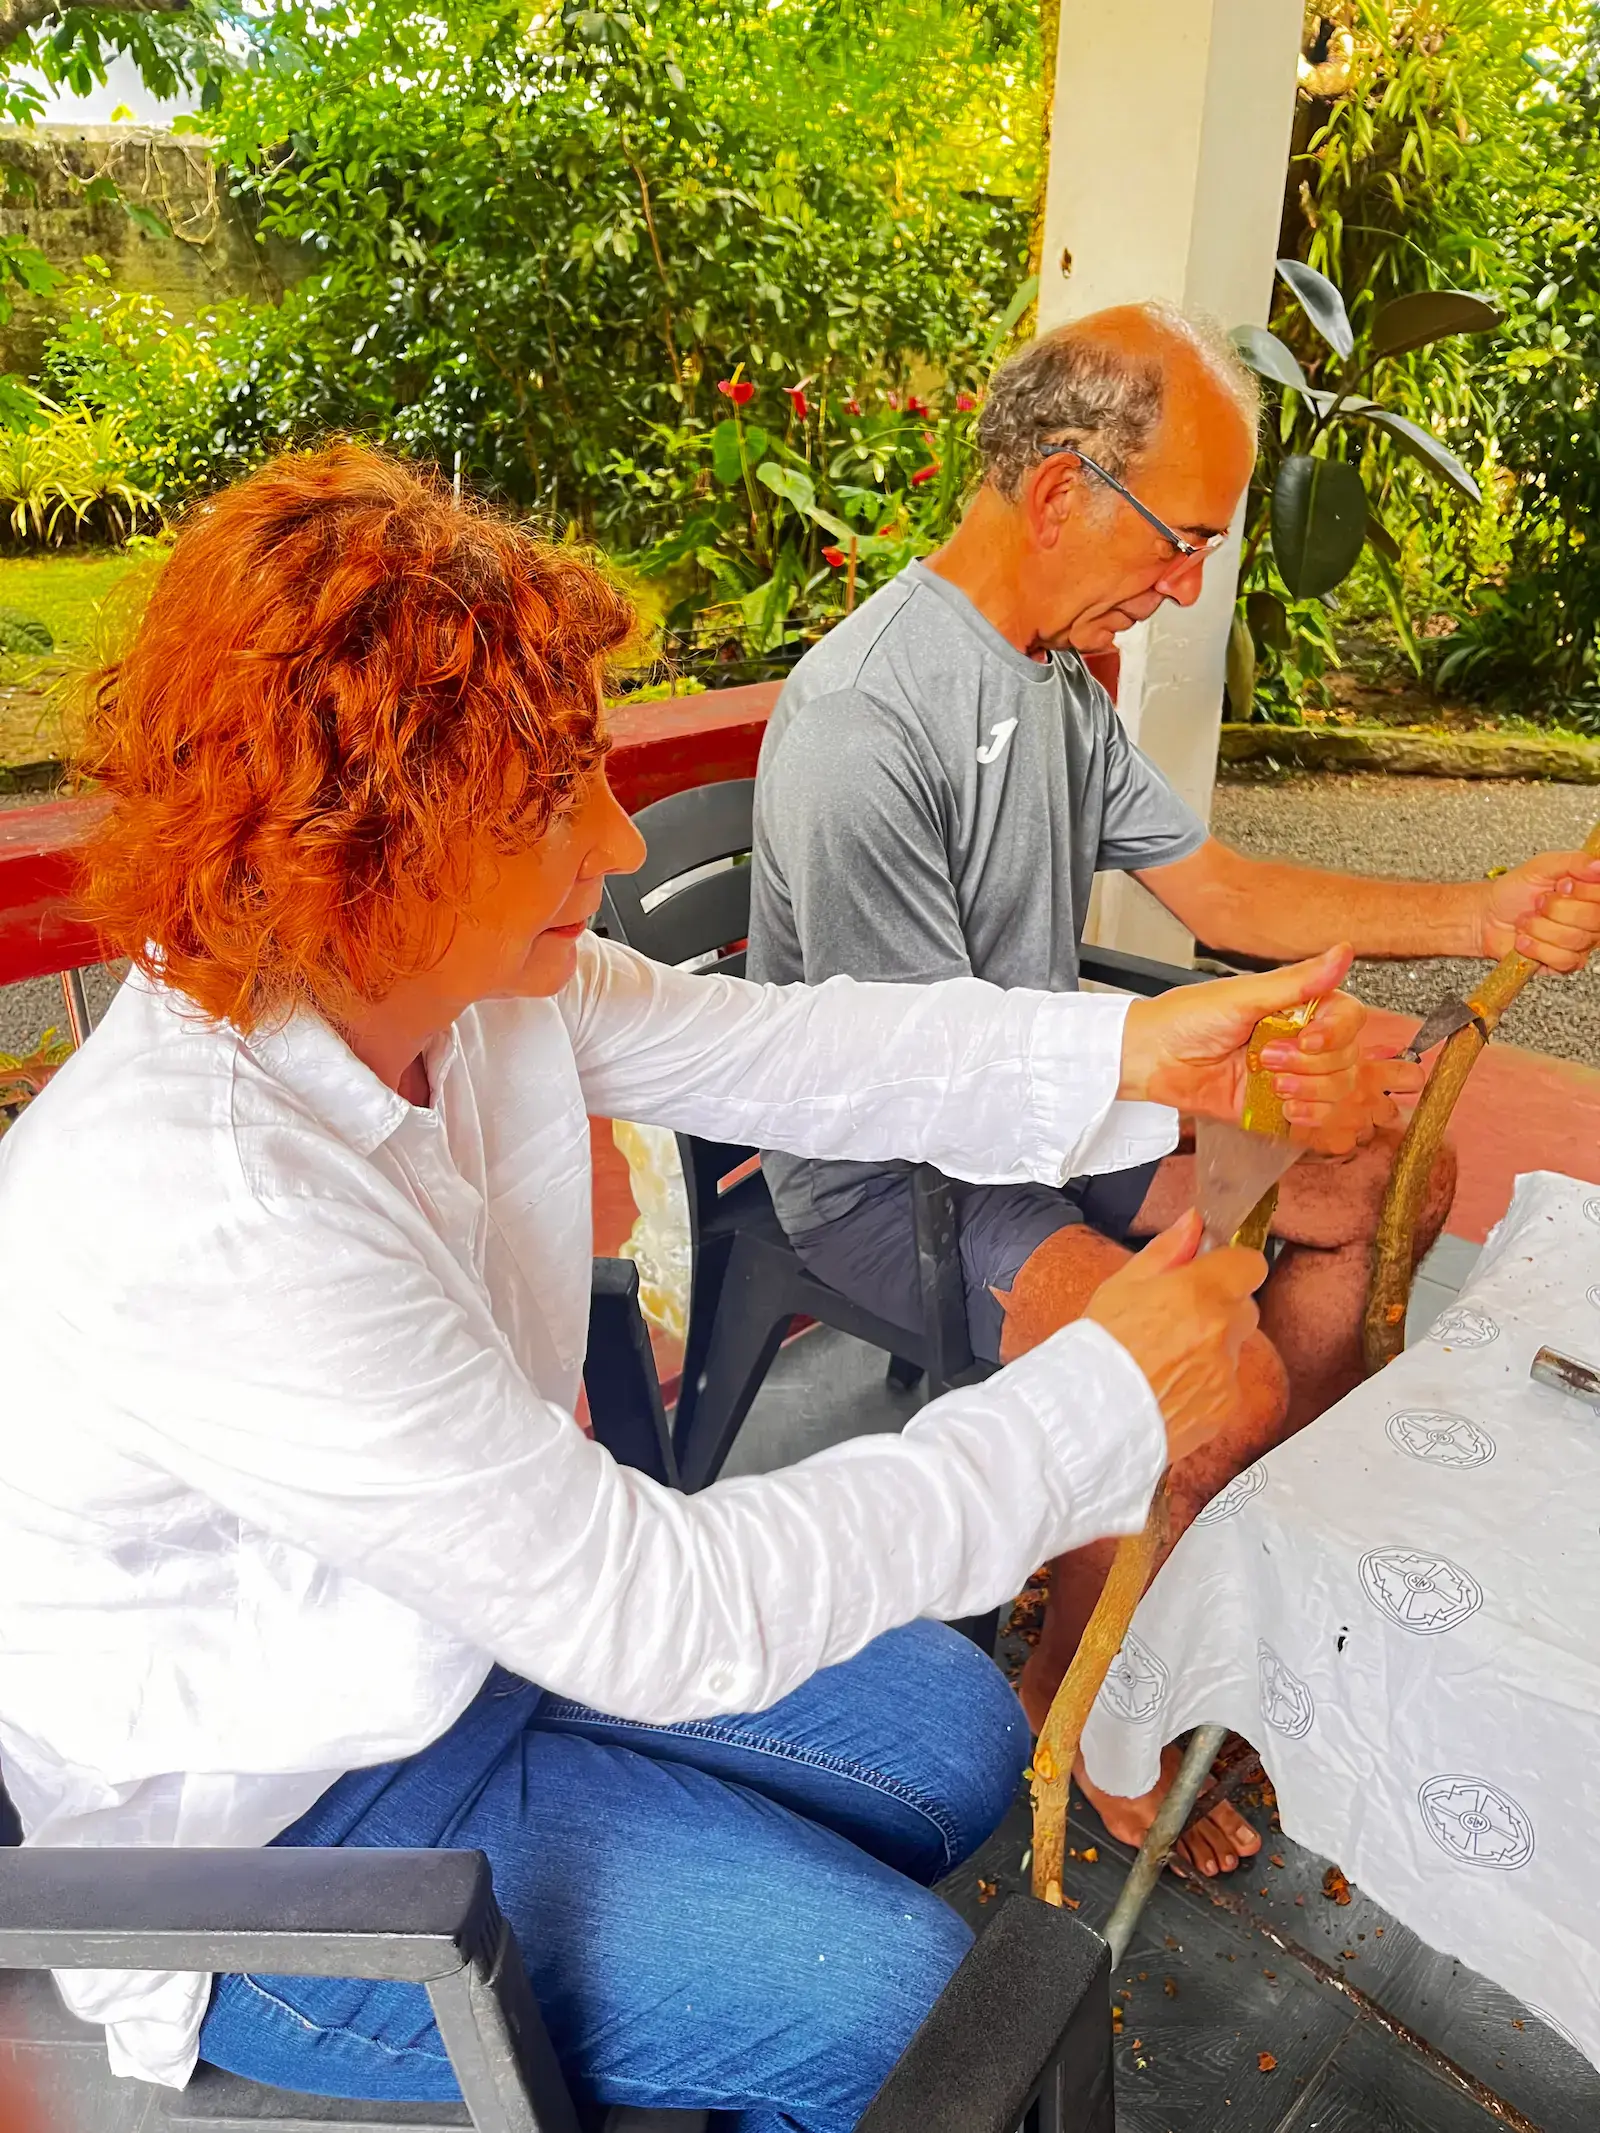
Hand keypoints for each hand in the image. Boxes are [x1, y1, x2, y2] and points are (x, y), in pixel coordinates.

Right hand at [1084, 1211, 1264, 1466]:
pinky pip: (1224, 1386)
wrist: (1089, 1418)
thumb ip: (1166, 1251)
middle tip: (1176, 1319)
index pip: (1250, 1264)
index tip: (1213, 1271)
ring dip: (1209, 1349)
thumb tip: (1192, 1223)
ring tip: (1163, 1360)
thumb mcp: (1121, 1285)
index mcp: (1199, 1293)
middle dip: (1219, 1308)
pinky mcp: (1223, 1408)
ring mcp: (1226, 1373)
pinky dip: (1203, 1385)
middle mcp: (1221, 1332)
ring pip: (1231, 1349)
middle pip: (1244, 1307)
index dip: (1232, 1265)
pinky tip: (1167, 1386)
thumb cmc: (1098, 1350)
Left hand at [1117, 945, 1425, 1153]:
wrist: (1151, 1058)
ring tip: (1272, 1084)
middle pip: (1348, 1056)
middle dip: (1313, 1064)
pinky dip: (1310, 1115)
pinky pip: (1318, 1116)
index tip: (1309, 1040)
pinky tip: (1285, 1106)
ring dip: (1311, 1089)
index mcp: (1297, 1008)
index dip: (1337, 1033)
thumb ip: (1296, 983)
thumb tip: (1344, 952)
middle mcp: (1301, 1040)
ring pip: (1338, 1088)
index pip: (1349, 1018)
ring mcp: (1292, 1075)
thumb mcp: (1242, 997)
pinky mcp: (1278, 1106)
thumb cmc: (1186, 1018)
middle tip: (1267, 1057)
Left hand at [1480, 850, 1599, 971]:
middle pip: (1593, 918)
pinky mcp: (1565, 962)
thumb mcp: (1542, 866)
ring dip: (1540, 928)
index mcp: (1590, 892)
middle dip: (1556, 909)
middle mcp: (1591, 918)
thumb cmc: (1515, 890)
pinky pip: (1563, 960)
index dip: (1581, 891)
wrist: (1488, 916)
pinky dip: (1537, 948)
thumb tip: (1599, 865)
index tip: (1560, 885)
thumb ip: (1574, 862)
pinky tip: (1524, 940)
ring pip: (1575, 939)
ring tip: (1527, 920)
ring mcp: (1581, 942)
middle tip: (1538, 902)